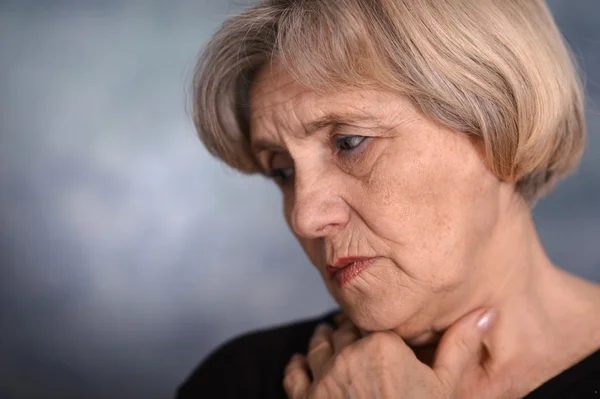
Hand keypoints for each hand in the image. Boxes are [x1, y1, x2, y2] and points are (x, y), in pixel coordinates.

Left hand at [283, 308, 513, 398]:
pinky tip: (299, 362)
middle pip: (343, 331)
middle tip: (349, 329)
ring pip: (318, 346)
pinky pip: (293, 375)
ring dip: (321, 339)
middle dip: (346, 329)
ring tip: (325, 336)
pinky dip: (296, 365)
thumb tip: (485, 313)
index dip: (371, 322)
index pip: (371, 321)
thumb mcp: (445, 387)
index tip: (372, 325)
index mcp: (381, 344)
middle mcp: (348, 355)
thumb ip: (460, 346)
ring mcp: (324, 378)